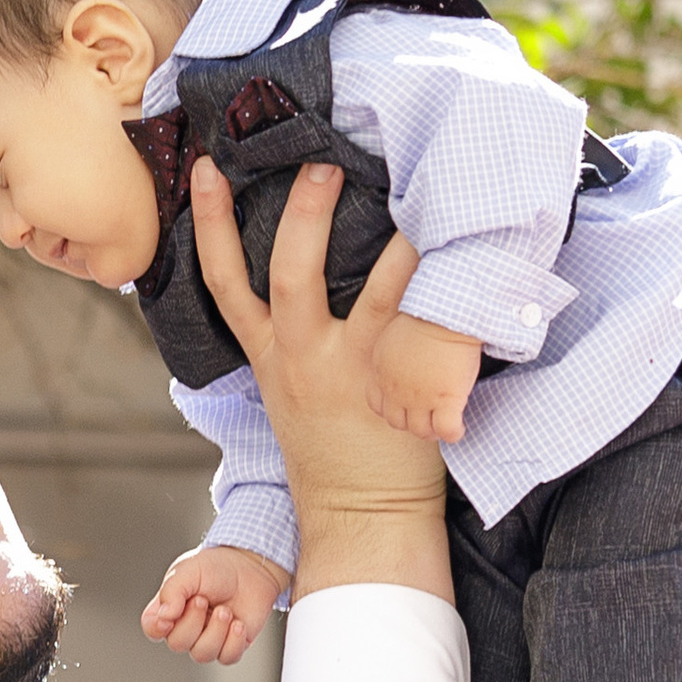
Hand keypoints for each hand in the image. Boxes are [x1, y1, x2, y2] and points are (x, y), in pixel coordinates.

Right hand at [141, 542, 288, 667]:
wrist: (250, 568)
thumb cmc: (216, 567)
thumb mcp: (188, 571)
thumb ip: (171, 591)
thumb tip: (164, 616)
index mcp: (169, 608)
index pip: (152, 628)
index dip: (157, 628)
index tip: (169, 617)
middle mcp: (185, 627)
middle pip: (177, 644)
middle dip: (193, 621)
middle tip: (204, 599)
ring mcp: (208, 638)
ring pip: (202, 654)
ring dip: (216, 631)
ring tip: (225, 610)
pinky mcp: (231, 645)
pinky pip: (227, 657)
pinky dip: (234, 641)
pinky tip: (238, 623)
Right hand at [189, 156, 452, 601]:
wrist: (361, 517)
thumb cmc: (333, 451)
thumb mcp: (288, 392)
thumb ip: (288, 339)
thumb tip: (302, 271)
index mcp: (269, 356)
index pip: (222, 281)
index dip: (209, 223)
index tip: (208, 168)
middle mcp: (304, 357)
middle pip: (289, 272)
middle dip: (302, 214)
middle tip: (321, 163)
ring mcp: (357, 370)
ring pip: (376, 291)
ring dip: (398, 240)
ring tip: (419, 188)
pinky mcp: (403, 387)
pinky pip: (433, 327)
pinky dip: (453, 290)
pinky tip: (473, 252)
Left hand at [369, 310, 481, 443]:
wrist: (444, 313)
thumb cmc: (425, 313)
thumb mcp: (395, 334)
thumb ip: (396, 353)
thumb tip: (410, 357)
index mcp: (382, 372)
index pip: (377, 404)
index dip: (392, 409)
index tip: (406, 405)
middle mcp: (397, 390)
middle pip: (397, 422)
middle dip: (411, 423)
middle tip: (427, 418)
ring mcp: (420, 399)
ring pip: (422, 431)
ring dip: (433, 431)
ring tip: (444, 426)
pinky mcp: (446, 401)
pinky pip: (447, 431)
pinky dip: (453, 434)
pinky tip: (459, 428)